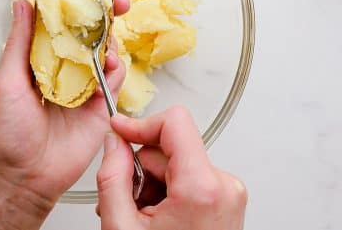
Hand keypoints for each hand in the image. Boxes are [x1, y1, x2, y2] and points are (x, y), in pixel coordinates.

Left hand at [0, 0, 128, 218]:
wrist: (23, 177)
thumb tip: (25, 1)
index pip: (57, 14)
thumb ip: (21, 41)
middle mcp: (62, 63)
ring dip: (111, 33)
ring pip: (105, 46)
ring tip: (108, 33)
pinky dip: (116, 66)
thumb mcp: (6, 80)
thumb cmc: (5, 132)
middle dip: (104, 5)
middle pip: (88, 25)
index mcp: (37, 54)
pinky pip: (114, 77)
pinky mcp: (100, 104)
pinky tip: (109, 62)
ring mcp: (83, 82)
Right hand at [96, 107, 246, 229]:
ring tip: (144, 218)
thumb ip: (112, 176)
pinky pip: (189, 178)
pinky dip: (169, 193)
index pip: (175, 123)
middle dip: (142, 170)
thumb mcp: (122, 227)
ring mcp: (229, 194)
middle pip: (170, 148)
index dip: (141, 124)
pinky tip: (159, 218)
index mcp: (202, 188)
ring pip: (177, 164)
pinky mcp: (227, 201)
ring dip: (154, 184)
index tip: (119, 129)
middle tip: (129, 203)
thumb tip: (114, 143)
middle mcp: (224, 186)